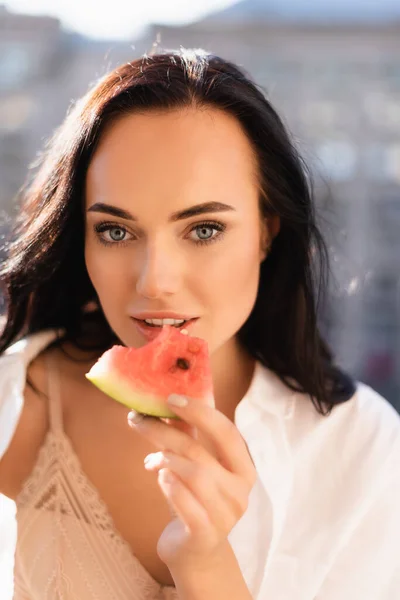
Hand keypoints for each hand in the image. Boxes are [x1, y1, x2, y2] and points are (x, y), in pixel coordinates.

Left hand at [127, 394, 256, 570]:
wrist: (196, 552)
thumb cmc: (196, 501)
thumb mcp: (196, 466)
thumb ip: (190, 437)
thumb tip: (167, 399)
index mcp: (243, 469)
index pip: (227, 432)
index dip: (200, 412)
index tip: (171, 398)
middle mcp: (240, 491)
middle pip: (200, 451)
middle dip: (165, 431)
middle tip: (138, 419)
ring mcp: (226, 515)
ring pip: (192, 473)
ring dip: (164, 460)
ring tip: (151, 461)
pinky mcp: (206, 534)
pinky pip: (184, 501)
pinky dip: (168, 484)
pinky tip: (159, 478)